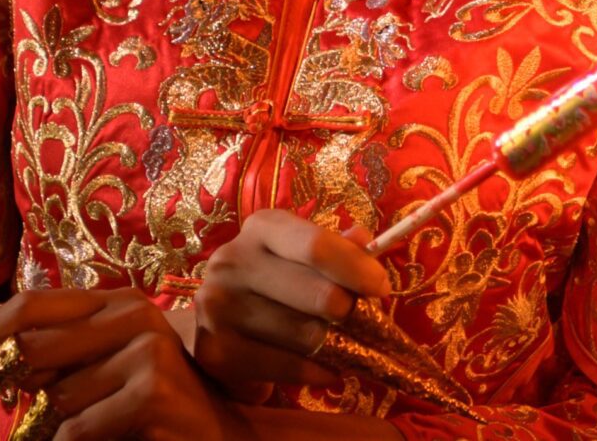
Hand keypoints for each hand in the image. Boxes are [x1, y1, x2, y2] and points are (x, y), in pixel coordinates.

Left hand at [0, 289, 244, 440]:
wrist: (222, 436)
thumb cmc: (152, 409)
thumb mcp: (103, 371)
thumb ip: (59, 358)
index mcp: (118, 301)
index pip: (30, 304)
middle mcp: (134, 314)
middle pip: (33, 347)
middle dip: (10, 387)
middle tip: (11, 414)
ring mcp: (146, 350)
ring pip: (56, 398)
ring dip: (58, 426)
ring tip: (99, 428)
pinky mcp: (151, 392)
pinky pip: (77, 428)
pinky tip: (110, 440)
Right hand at [192, 209, 392, 395]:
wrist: (218, 320)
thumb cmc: (275, 279)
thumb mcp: (303, 254)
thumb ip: (337, 247)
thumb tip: (366, 241)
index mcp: (262, 227)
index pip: (316, 245)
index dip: (356, 268)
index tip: (381, 288)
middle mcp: (233, 261)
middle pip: (318, 294)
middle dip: (349, 311)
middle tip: (361, 320)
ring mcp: (218, 307)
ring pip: (305, 334)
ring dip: (336, 344)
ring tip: (344, 343)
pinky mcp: (215, 350)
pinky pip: (286, 367)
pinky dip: (316, 370)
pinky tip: (327, 367)